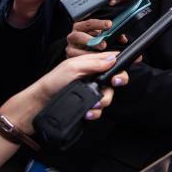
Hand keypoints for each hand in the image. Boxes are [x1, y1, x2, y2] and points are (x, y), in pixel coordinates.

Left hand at [0, 52, 127, 133]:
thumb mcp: (73, 67)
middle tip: (114, 84)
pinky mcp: (88, 104)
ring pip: (109, 95)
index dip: (122, 62)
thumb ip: (94, 63)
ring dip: (104, 101)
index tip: (131, 64)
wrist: (40, 104)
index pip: (112, 59)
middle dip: (118, 81)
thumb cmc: (53, 82)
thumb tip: (113, 59)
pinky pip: (100, 109)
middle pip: (116, 78)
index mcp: (91, 63)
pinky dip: (96, 112)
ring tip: (93, 105)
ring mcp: (91, 91)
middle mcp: (93, 76)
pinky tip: (88, 113)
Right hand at [66, 18, 127, 57]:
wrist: (83, 54)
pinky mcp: (70, 58)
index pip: (89, 23)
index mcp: (81, 27)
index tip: (109, 25)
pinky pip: (75, 60)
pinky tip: (93, 63)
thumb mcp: (104, 36)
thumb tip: (122, 39)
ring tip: (99, 56)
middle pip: (79, 36)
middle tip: (103, 44)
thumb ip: (114, 35)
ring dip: (88, 53)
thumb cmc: (95, 42)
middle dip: (91, 40)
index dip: (99, 24)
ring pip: (74, 49)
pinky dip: (84, 61)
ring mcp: (70, 47)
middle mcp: (74, 36)